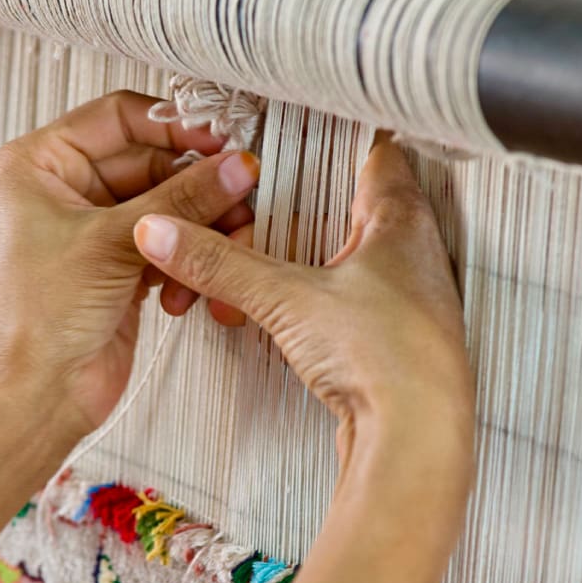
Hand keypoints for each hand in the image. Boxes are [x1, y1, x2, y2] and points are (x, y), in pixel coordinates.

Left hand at [0, 91, 260, 442]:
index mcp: (43, 163)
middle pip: (155, 164)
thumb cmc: (37, 318)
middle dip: (199, 188)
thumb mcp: (112, 243)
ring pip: (172, 208)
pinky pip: (174, 246)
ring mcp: (99, 230)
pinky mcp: (124, 267)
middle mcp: (69, 190)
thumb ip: (182, 198)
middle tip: (241, 200)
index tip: (222, 141)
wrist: (35, 396)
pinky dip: (188, 266)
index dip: (174, 127)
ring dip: (200, 233)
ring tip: (218, 255)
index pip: (120, 118)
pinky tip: (184, 295)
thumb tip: (237, 166)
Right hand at [133, 134, 473, 476]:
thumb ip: (222, 263)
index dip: (324, 141)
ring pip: (336, 260)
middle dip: (284, 218)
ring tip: (242, 286)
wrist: (417, 441)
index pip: (370, 151)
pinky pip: (338, 303)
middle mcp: (410, 252)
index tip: (280, 141)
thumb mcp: (288, 298)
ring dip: (288, 268)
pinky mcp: (388, 338)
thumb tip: (164, 231)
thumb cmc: (385, 358)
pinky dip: (301, 305)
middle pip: (342, 208)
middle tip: (242, 221)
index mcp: (400, 219)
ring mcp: (404, 297)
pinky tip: (267, 320)